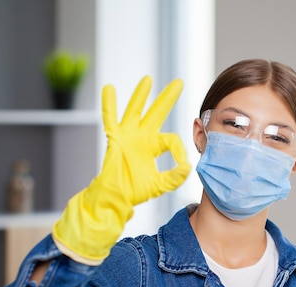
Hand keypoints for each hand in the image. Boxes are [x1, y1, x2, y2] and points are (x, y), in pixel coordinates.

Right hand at [52, 76, 190, 264]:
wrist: (117, 197)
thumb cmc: (135, 190)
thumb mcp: (160, 184)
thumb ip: (174, 177)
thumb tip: (187, 167)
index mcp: (154, 146)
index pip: (172, 139)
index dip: (179, 149)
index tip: (183, 162)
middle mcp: (142, 136)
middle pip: (157, 112)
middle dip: (168, 97)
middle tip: (179, 82)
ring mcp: (127, 135)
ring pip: (135, 110)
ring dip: (141, 95)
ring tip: (148, 80)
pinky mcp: (114, 138)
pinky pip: (110, 118)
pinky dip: (109, 104)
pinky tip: (109, 88)